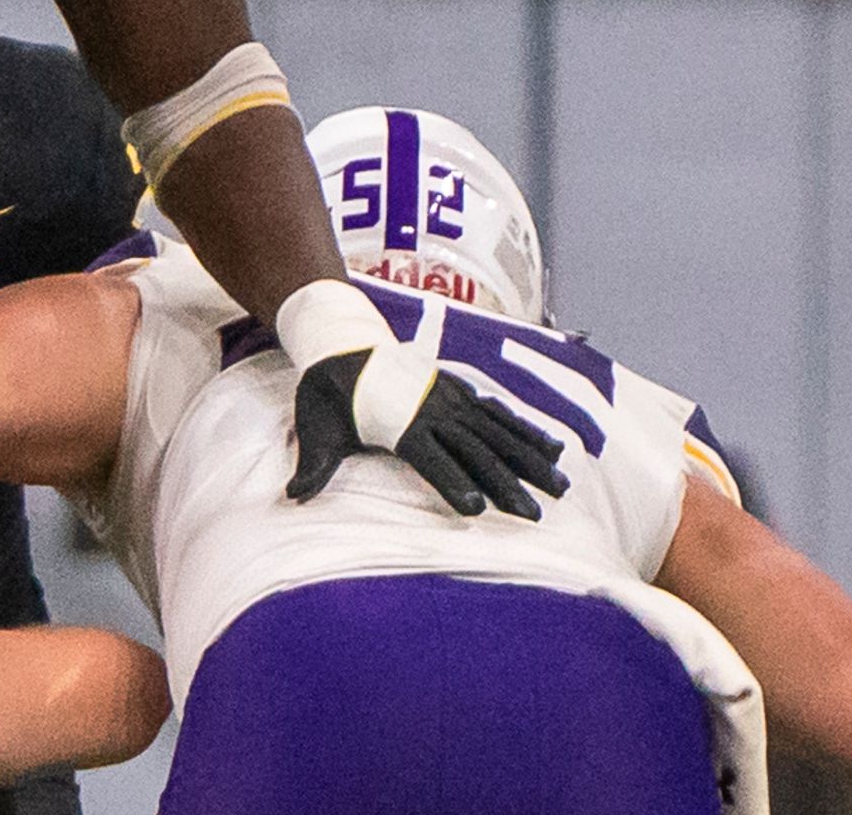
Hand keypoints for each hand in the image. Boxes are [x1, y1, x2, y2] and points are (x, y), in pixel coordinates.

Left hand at [274, 282, 567, 519]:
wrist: (342, 338)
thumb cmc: (328, 390)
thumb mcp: (315, 425)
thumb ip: (312, 464)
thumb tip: (292, 496)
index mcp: (400, 422)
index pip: (432, 458)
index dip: (453, 482)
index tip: (475, 508)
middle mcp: (434, 410)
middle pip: (477, 451)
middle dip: (508, 482)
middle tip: (534, 513)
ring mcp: (451, 399)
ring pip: (499, 433)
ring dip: (530, 459)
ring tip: (560, 486)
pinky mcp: (460, 392)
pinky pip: (500, 414)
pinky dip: (527, 431)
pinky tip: (552, 447)